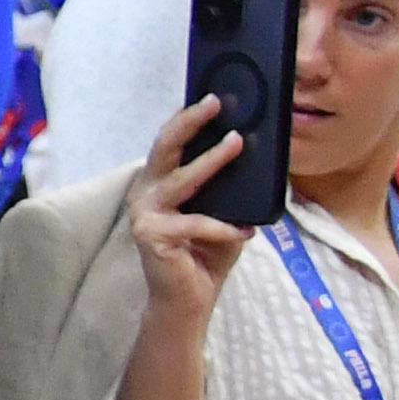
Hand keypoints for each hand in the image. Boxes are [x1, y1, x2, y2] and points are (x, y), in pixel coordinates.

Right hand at [132, 93, 258, 331]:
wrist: (189, 301)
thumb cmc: (206, 256)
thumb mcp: (223, 213)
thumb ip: (229, 190)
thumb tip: (253, 155)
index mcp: (159, 184)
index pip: (171, 143)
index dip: (188, 119)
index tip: (213, 98)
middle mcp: (146, 193)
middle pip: (165, 147)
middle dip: (191, 122)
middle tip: (216, 103)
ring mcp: (144, 213)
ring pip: (181, 179)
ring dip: (211, 160)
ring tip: (237, 144)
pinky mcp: (151, 235)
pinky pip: (195, 223)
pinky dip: (223, 226)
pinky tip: (246, 231)